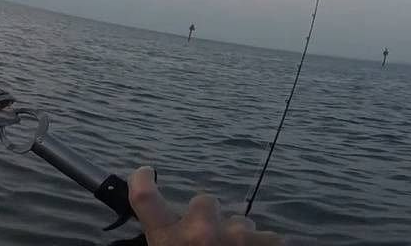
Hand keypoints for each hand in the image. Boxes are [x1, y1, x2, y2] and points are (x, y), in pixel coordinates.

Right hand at [129, 166, 286, 245]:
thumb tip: (175, 240)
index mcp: (169, 242)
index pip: (145, 197)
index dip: (142, 180)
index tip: (145, 173)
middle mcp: (201, 232)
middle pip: (204, 201)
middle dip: (207, 218)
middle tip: (209, 243)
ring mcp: (237, 236)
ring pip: (241, 220)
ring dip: (237, 238)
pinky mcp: (268, 244)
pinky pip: (268, 238)